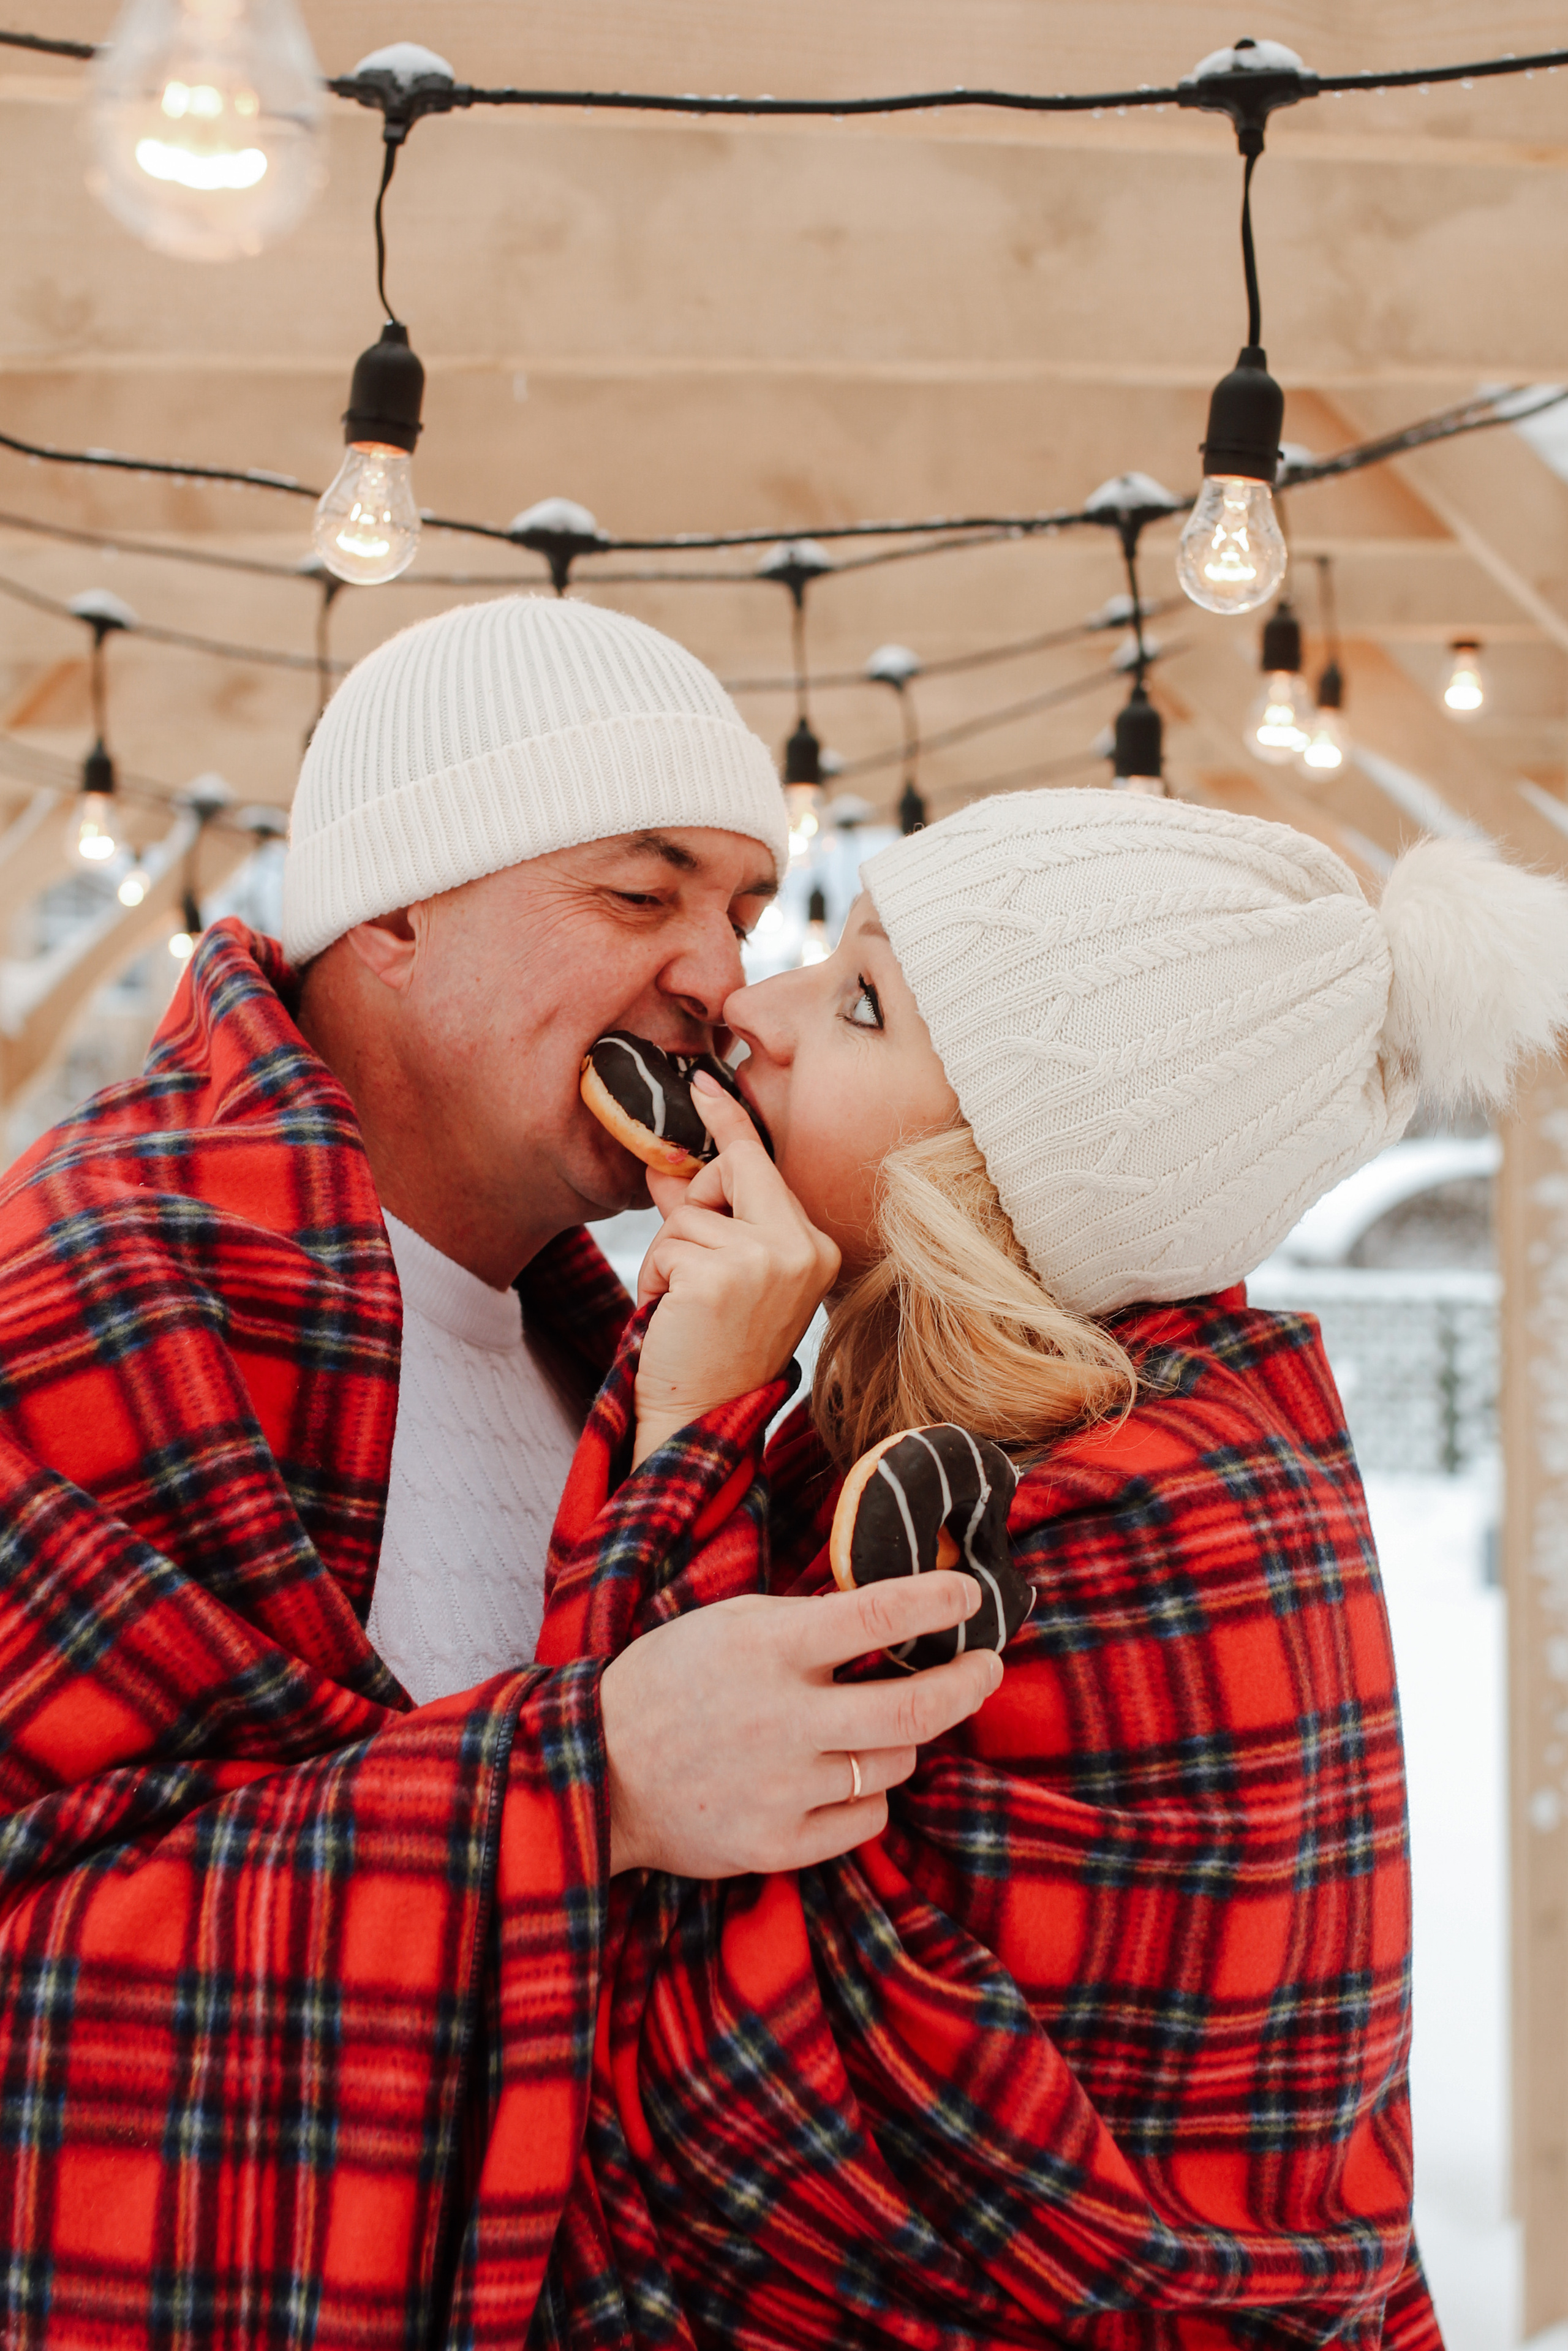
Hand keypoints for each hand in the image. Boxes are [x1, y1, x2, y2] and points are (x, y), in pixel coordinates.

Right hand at [598, 1569, 1000, 1876]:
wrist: (595, 1771)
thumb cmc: (667, 1681)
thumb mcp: (727, 1624)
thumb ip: (804, 1620)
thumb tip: (891, 1612)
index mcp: (768, 1650)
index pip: (878, 1616)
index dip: (939, 1600)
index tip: (971, 1592)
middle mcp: (784, 1720)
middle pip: (917, 1707)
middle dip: (970, 1681)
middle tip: (987, 1665)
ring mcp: (783, 1790)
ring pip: (897, 1763)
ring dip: (903, 1738)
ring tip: (876, 1723)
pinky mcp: (778, 1846)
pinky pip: (867, 1818)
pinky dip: (868, 1793)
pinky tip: (841, 1775)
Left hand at [632, 1075, 839, 1467]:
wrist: (701, 1413)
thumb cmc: (712, 1344)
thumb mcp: (717, 1269)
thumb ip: (700, 1215)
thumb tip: (667, 1166)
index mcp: (812, 1245)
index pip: (766, 1167)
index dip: (732, 1123)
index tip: (705, 1084)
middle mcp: (801, 1248)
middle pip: (734, 1170)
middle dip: (696, 1200)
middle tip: (687, 1257)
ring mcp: (768, 1260)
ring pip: (689, 1215)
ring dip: (670, 1254)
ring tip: (686, 1303)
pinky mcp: (725, 1275)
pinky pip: (669, 1242)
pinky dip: (657, 1274)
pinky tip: (675, 1311)